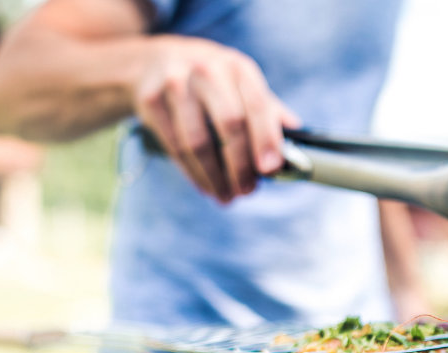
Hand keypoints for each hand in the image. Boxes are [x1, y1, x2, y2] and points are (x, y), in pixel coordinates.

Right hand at [132, 36, 300, 201]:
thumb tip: (297, 132)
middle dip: (240, 165)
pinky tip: (205, 186)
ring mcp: (176, 84)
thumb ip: (266, 107)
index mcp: (237, 67)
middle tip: (247, 191)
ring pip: (198, 142)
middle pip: (229, 125)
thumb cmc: (208, 78)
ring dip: (215, 177)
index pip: (258, 105)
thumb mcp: (237, 82)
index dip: (266, 139)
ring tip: (226, 196)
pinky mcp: (150, 100)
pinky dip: (193, 174)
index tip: (271, 169)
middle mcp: (207, 70)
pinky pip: (174, 147)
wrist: (152, 62)